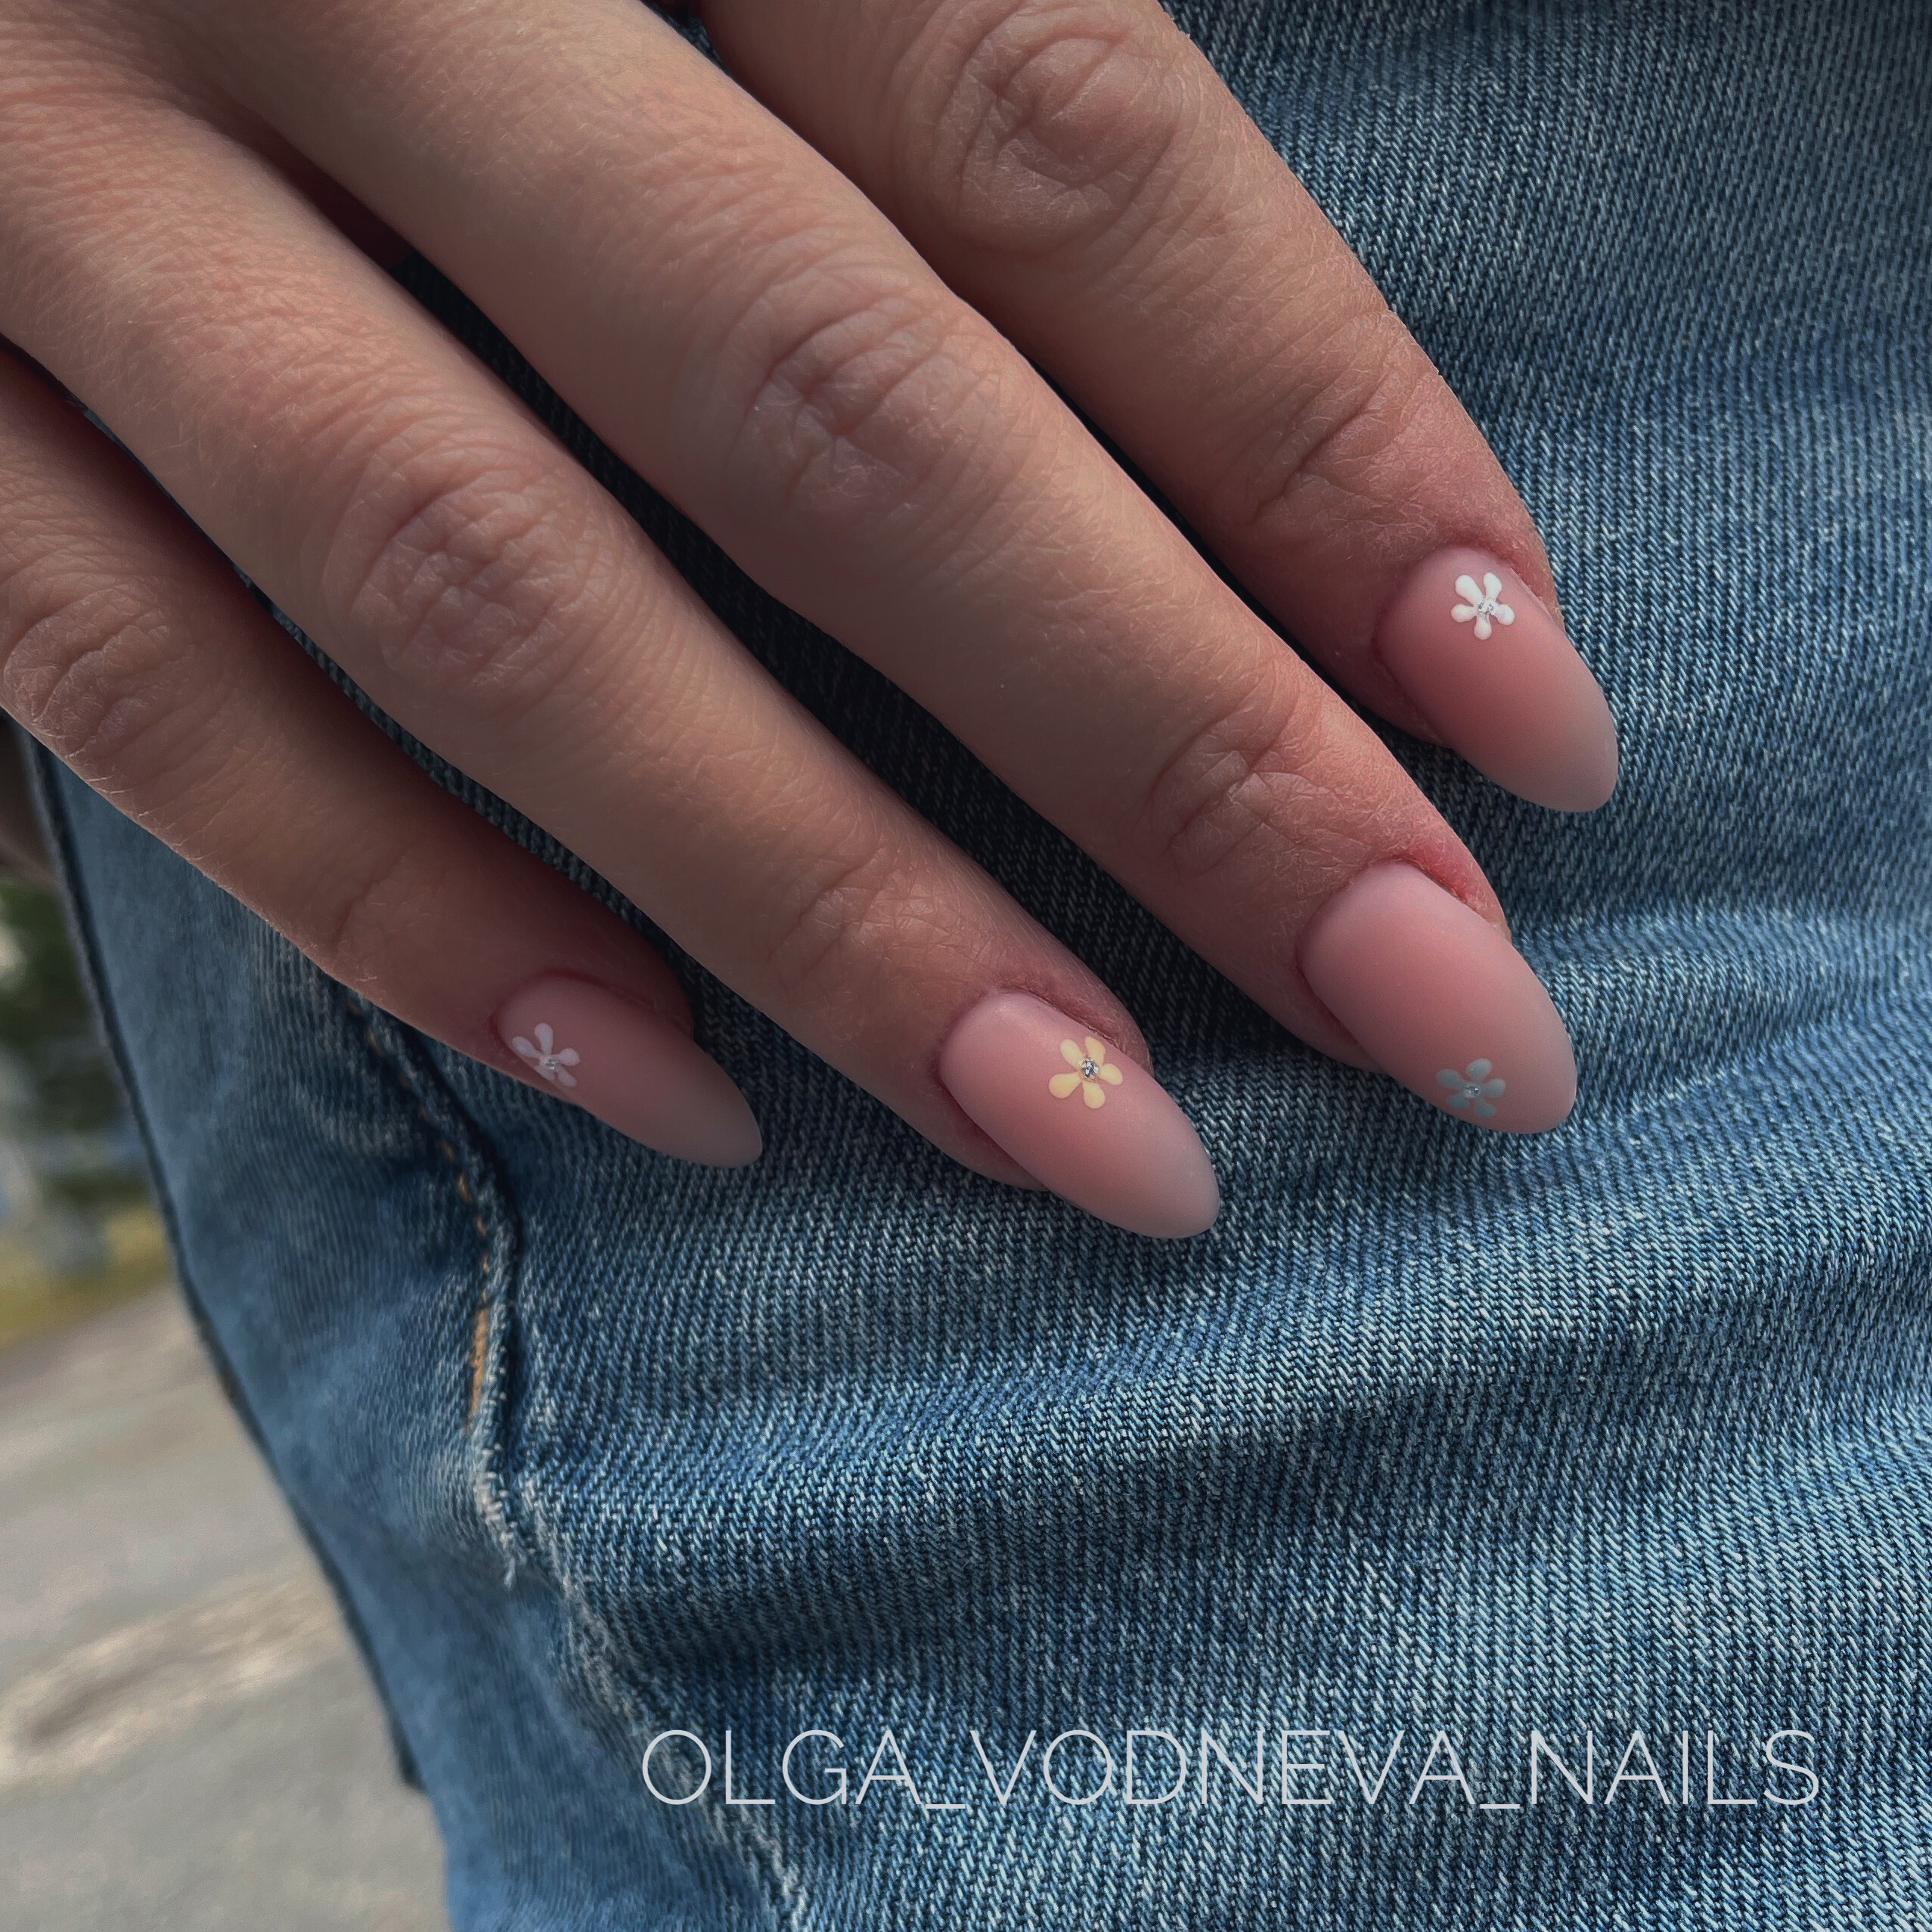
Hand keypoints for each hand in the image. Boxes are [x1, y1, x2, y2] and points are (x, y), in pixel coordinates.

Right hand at [0, 0, 1615, 1236]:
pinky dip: (413, 913)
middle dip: (1165, 743)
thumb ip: (908, 114)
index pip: (1045, 136)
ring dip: (833, 911)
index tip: (1527, 715)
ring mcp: (55, 196)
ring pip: (493, 594)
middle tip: (1429, 1010)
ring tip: (1109, 1142)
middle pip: (828, 406)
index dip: (1315, 436)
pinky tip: (675, 1097)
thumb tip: (1244, 491)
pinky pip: (153, 701)